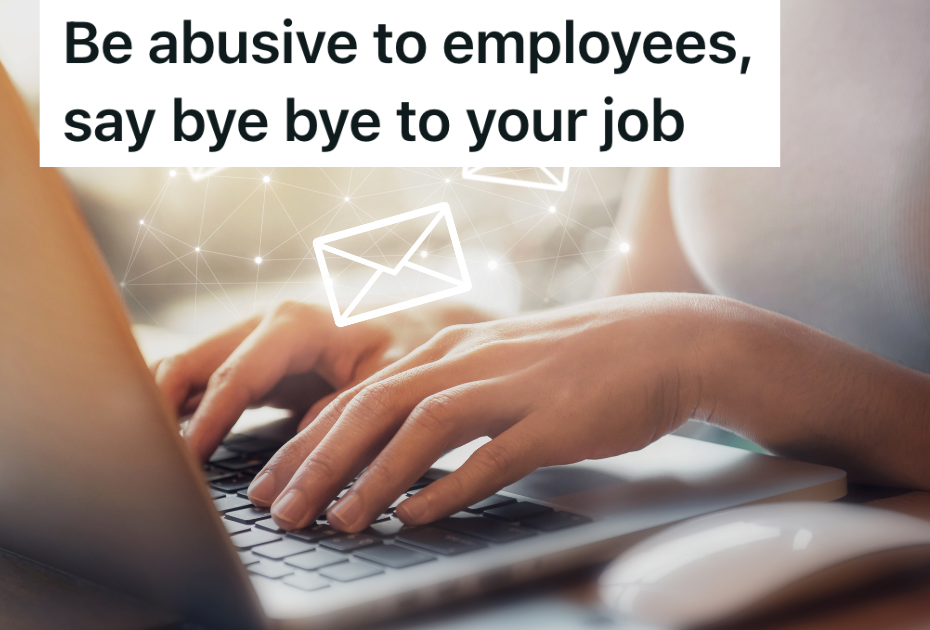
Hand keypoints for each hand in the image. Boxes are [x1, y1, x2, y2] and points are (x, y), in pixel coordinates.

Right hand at [152, 301, 489, 460]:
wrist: (418, 326)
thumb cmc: (408, 349)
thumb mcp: (389, 380)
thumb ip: (346, 412)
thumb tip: (301, 458)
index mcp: (296, 323)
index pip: (235, 375)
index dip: (208, 420)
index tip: (186, 461)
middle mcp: (263, 324)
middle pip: (190, 363)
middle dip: (160, 409)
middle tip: (147, 459)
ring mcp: (250, 341)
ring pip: (184, 369)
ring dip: (161, 410)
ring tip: (146, 457)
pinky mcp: (248, 362)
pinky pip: (198, 383)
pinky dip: (178, 412)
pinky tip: (166, 448)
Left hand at [249, 293, 731, 531]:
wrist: (661, 343)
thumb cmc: (573, 363)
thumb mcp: (494, 366)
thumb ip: (442, 397)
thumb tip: (388, 455)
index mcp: (446, 346)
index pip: (357, 393)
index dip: (306, 440)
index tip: (268, 482)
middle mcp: (467, 358)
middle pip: (372, 406)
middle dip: (317, 461)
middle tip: (279, 509)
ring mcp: (510, 386)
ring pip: (421, 427)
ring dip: (371, 477)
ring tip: (336, 521)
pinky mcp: (552, 419)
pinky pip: (490, 456)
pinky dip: (446, 489)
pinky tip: (413, 517)